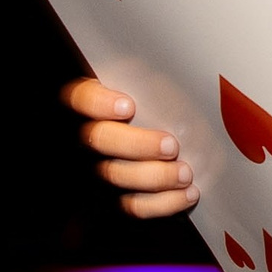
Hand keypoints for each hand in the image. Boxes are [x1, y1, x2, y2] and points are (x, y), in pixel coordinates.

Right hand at [62, 77, 197, 217]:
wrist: (187, 138)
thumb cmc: (172, 99)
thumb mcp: (162, 80)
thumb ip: (158, 77)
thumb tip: (185, 66)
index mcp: (99, 98)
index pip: (82, 97)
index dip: (99, 103)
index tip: (127, 105)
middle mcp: (94, 133)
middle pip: (99, 139)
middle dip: (137, 144)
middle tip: (171, 145)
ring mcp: (104, 166)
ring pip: (115, 175)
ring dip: (154, 177)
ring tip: (186, 172)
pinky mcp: (121, 194)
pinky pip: (133, 205)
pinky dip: (164, 203)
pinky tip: (189, 193)